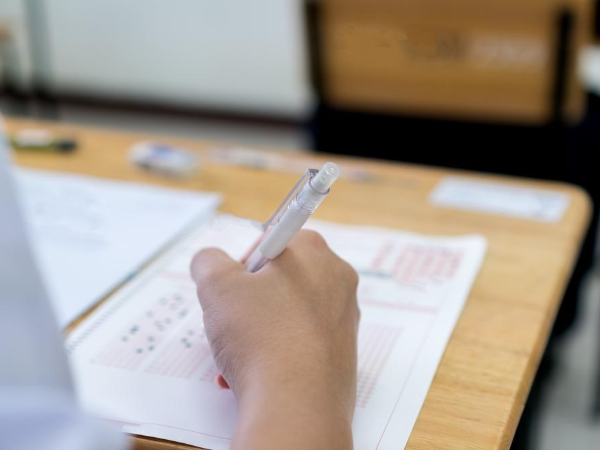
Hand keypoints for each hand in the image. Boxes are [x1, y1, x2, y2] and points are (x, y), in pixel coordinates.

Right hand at [191, 230, 359, 449]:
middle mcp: (338, 282)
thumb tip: (211, 261)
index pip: (273, 242)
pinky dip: (274, 353)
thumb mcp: (217, 285)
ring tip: (236, 354)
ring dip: (255, 331)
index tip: (234, 287)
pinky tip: (251, 374)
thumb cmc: (261, 337)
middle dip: (248, 301)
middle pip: (280, 280)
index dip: (244, 265)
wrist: (296, 405)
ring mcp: (344, 320)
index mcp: (315, 253)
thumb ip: (208, 261)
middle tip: (231, 320)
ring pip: (286, 315)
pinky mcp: (341, 355)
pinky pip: (300, 343)